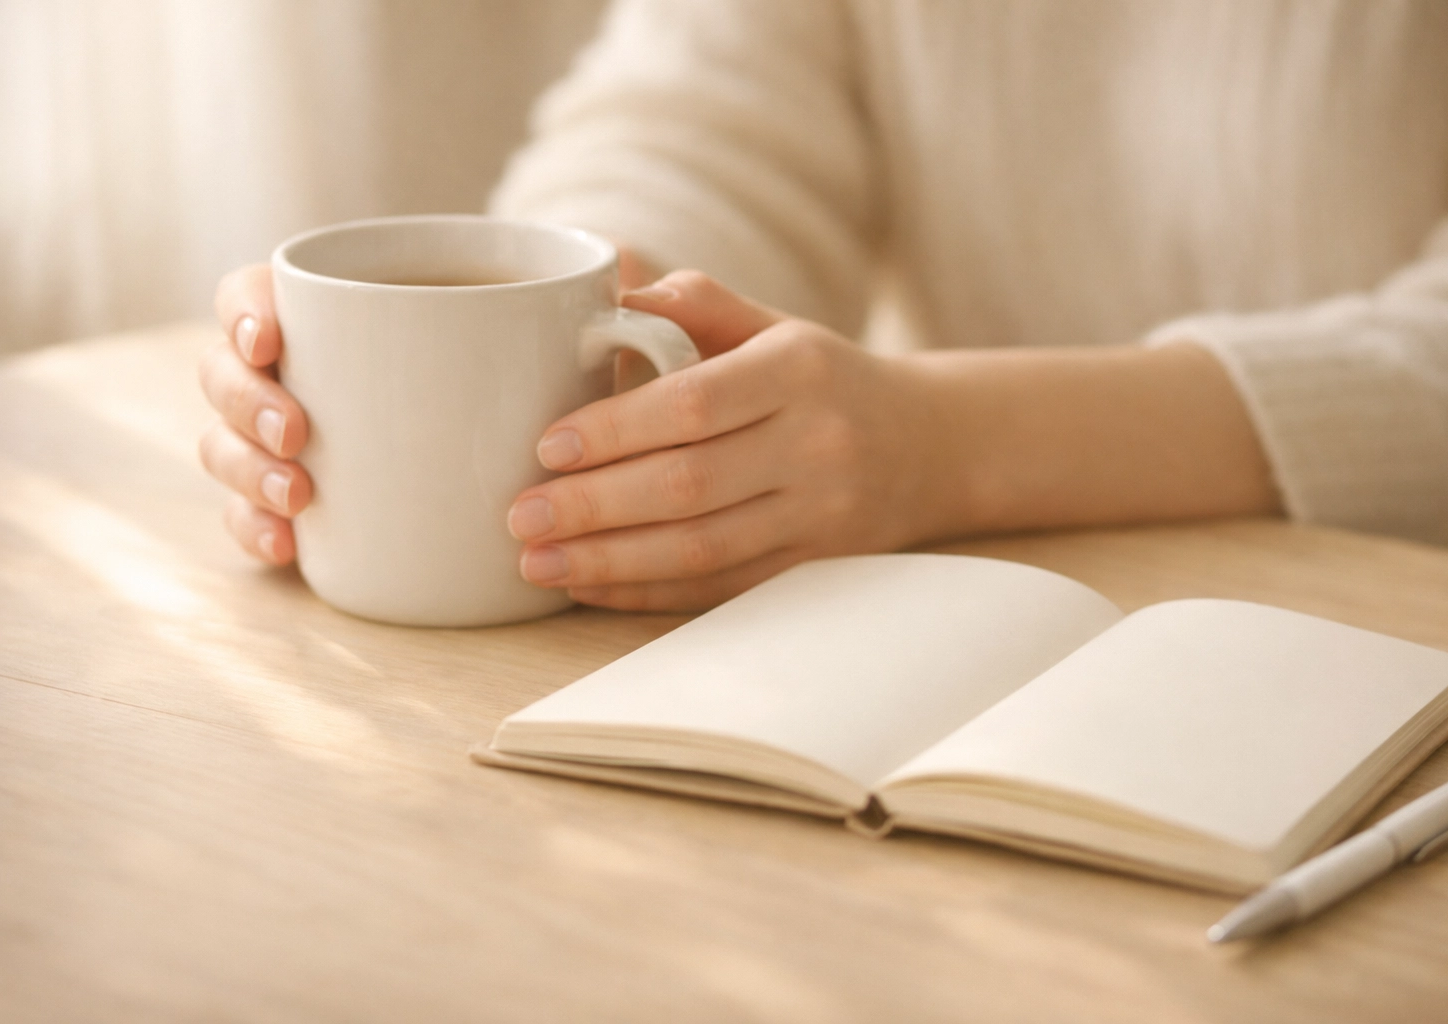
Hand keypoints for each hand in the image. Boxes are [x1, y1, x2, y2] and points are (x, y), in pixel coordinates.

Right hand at [198, 247, 662, 564]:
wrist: (537, 447)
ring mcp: (293, 441)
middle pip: (228, 374)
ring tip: (300, 496)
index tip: (274, 338)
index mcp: (339, 311)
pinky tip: (288, 547)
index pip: (256, 291)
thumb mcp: (560, 326)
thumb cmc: (534, 361)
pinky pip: (255, 518)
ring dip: (247, 471)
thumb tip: (625, 300)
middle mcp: (301, 372)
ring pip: (229, 446)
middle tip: (298, 433)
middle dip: (246, 403)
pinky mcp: (307, 504)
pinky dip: (258, 532)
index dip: (245, 309)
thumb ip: (584, 303)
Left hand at [508, 272, 951, 611]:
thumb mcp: (772, 326)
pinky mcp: (815, 568)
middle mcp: (816, 443)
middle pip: (689, 485)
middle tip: (519, 515)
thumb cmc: (823, 378)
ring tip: (536, 562)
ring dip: (609, 561)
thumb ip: (692, 300)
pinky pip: (720, 589)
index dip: (615, 430)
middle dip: (593, 506)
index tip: (546, 447)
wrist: (928, 446)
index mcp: (797, 369)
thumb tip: (606, 275)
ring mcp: (821, 514)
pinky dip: (649, 592)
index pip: (693, 403)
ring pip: (701, 549)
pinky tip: (591, 586)